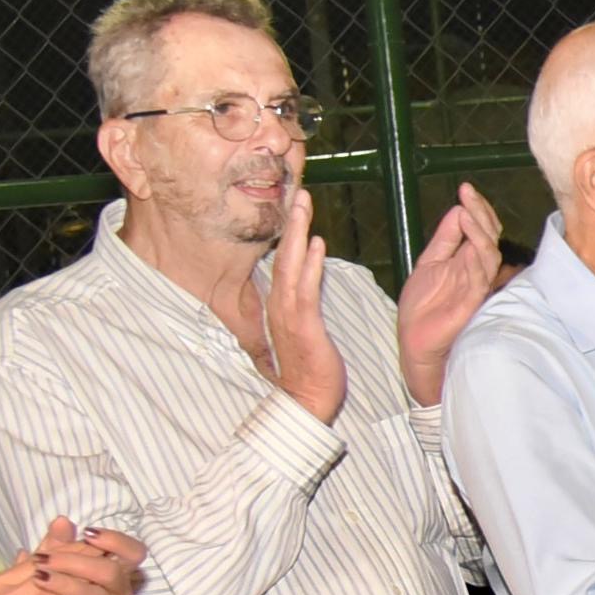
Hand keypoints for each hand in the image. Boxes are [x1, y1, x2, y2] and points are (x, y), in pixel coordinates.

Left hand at [21, 518, 142, 594]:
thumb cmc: (55, 592)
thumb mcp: (55, 565)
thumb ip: (59, 544)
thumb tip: (61, 521)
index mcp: (116, 571)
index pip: (133, 552)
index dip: (116, 541)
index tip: (88, 533)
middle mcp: (119, 592)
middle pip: (111, 572)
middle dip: (77, 561)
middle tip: (44, 558)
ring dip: (67, 584)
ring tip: (39, 577)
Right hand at [267, 189, 344, 424]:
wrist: (306, 401)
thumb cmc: (309, 368)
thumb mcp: (305, 329)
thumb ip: (304, 303)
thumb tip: (310, 279)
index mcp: (280, 305)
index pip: (282, 262)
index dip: (287, 234)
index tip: (294, 207)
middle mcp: (279, 305)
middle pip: (282, 256)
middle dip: (290, 223)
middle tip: (298, 192)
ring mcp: (288, 315)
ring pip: (290, 266)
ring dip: (296, 233)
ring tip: (303, 205)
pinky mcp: (303, 326)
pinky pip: (305, 290)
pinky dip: (309, 265)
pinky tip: (315, 244)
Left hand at [394, 183, 504, 405]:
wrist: (414, 343)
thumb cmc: (422, 308)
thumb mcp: (429, 263)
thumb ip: (445, 239)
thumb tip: (458, 209)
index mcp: (466, 260)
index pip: (481, 229)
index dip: (477, 209)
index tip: (465, 188)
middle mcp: (476, 271)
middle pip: (489, 237)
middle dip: (480, 213)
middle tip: (468, 194)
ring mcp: (476, 285)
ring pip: (488, 253)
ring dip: (479, 231)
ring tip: (466, 211)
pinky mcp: (472, 300)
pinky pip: (480, 275)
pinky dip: (476, 254)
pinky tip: (468, 238)